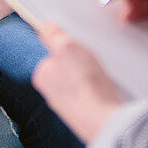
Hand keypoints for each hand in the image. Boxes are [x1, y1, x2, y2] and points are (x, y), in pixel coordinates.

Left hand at [32, 24, 125, 142]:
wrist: (104, 120)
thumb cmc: (84, 83)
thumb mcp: (67, 47)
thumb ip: (54, 36)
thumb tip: (45, 27)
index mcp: (42, 76)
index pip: (53, 54)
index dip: (68, 48)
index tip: (79, 50)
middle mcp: (51, 94)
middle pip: (68, 68)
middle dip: (81, 64)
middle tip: (91, 64)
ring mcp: (69, 107)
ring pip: (82, 82)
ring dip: (93, 78)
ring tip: (100, 79)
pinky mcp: (85, 116)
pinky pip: (93, 96)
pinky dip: (100, 91)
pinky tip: (106, 92)